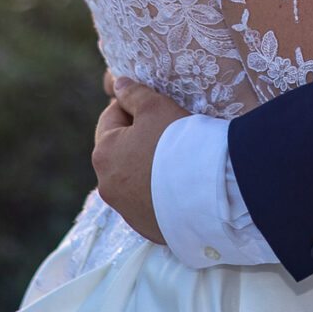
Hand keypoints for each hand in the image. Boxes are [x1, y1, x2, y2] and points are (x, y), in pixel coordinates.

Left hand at [92, 75, 185, 245]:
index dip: (132, 106)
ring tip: (175, 159)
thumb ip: (134, 94)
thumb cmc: (179, 142)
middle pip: (119, 151)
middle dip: (136, 138)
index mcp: (104, 154)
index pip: (110, 118)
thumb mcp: (156, 107)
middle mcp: (107, 185)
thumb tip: (119, 84)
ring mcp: (126, 210)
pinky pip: (147, 202)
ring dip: (145, 167)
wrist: (209, 191)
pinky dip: (157, 191)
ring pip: (131, 179)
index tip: (154, 105)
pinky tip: (178, 184)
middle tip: (166, 131)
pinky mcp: (146, 227)